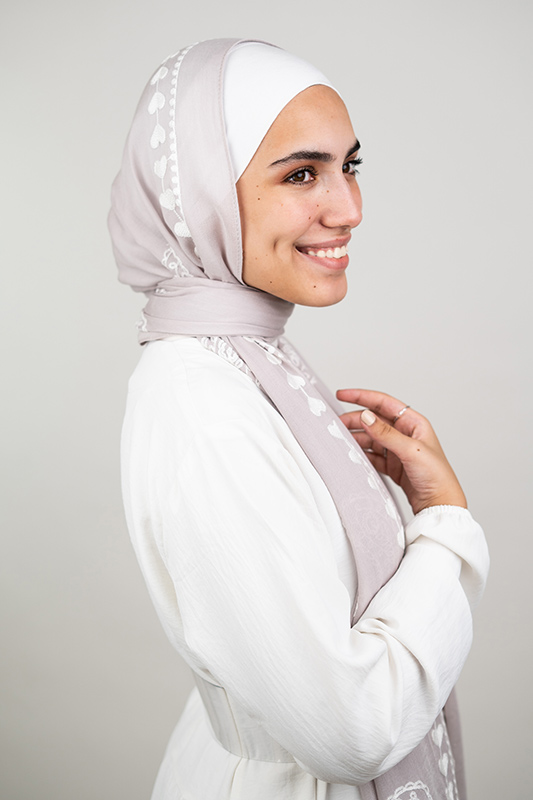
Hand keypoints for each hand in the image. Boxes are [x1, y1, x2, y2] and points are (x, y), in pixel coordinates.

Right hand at [336, 389, 466, 514]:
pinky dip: (361, 454)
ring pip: (370, 438)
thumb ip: (386, 434)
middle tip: (337, 424)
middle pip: (373, 421)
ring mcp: (397, 450)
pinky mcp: (392, 465)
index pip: (383, 403)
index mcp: (413, 423)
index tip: (343, 395)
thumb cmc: (436, 476)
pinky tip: (352, 454)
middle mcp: (405, 434)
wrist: (440, 504)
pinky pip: (372, 454)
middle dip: (355, 420)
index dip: (362, 397)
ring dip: (356, 438)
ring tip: (341, 439)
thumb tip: (366, 416)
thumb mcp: (411, 450)